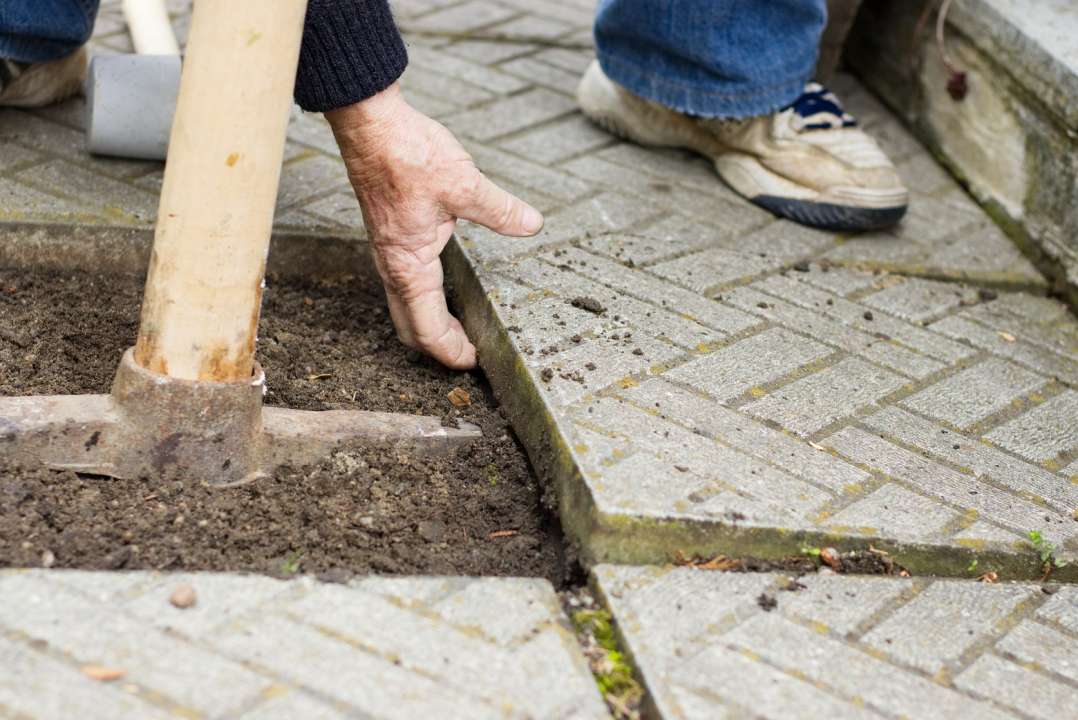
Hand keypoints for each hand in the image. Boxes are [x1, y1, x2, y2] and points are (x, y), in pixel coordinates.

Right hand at [326, 83, 543, 368]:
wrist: (370, 124)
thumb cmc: (407, 154)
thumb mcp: (464, 184)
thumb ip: (499, 210)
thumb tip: (530, 224)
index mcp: (408, 266)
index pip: (428, 331)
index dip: (452, 353)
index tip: (477, 362)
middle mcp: (394, 266)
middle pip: (412, 327)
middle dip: (440, 347)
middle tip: (473, 352)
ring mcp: (389, 252)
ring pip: (406, 306)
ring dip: (432, 324)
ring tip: (464, 328)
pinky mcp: (391, 236)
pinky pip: (405, 283)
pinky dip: (426, 299)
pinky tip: (449, 285)